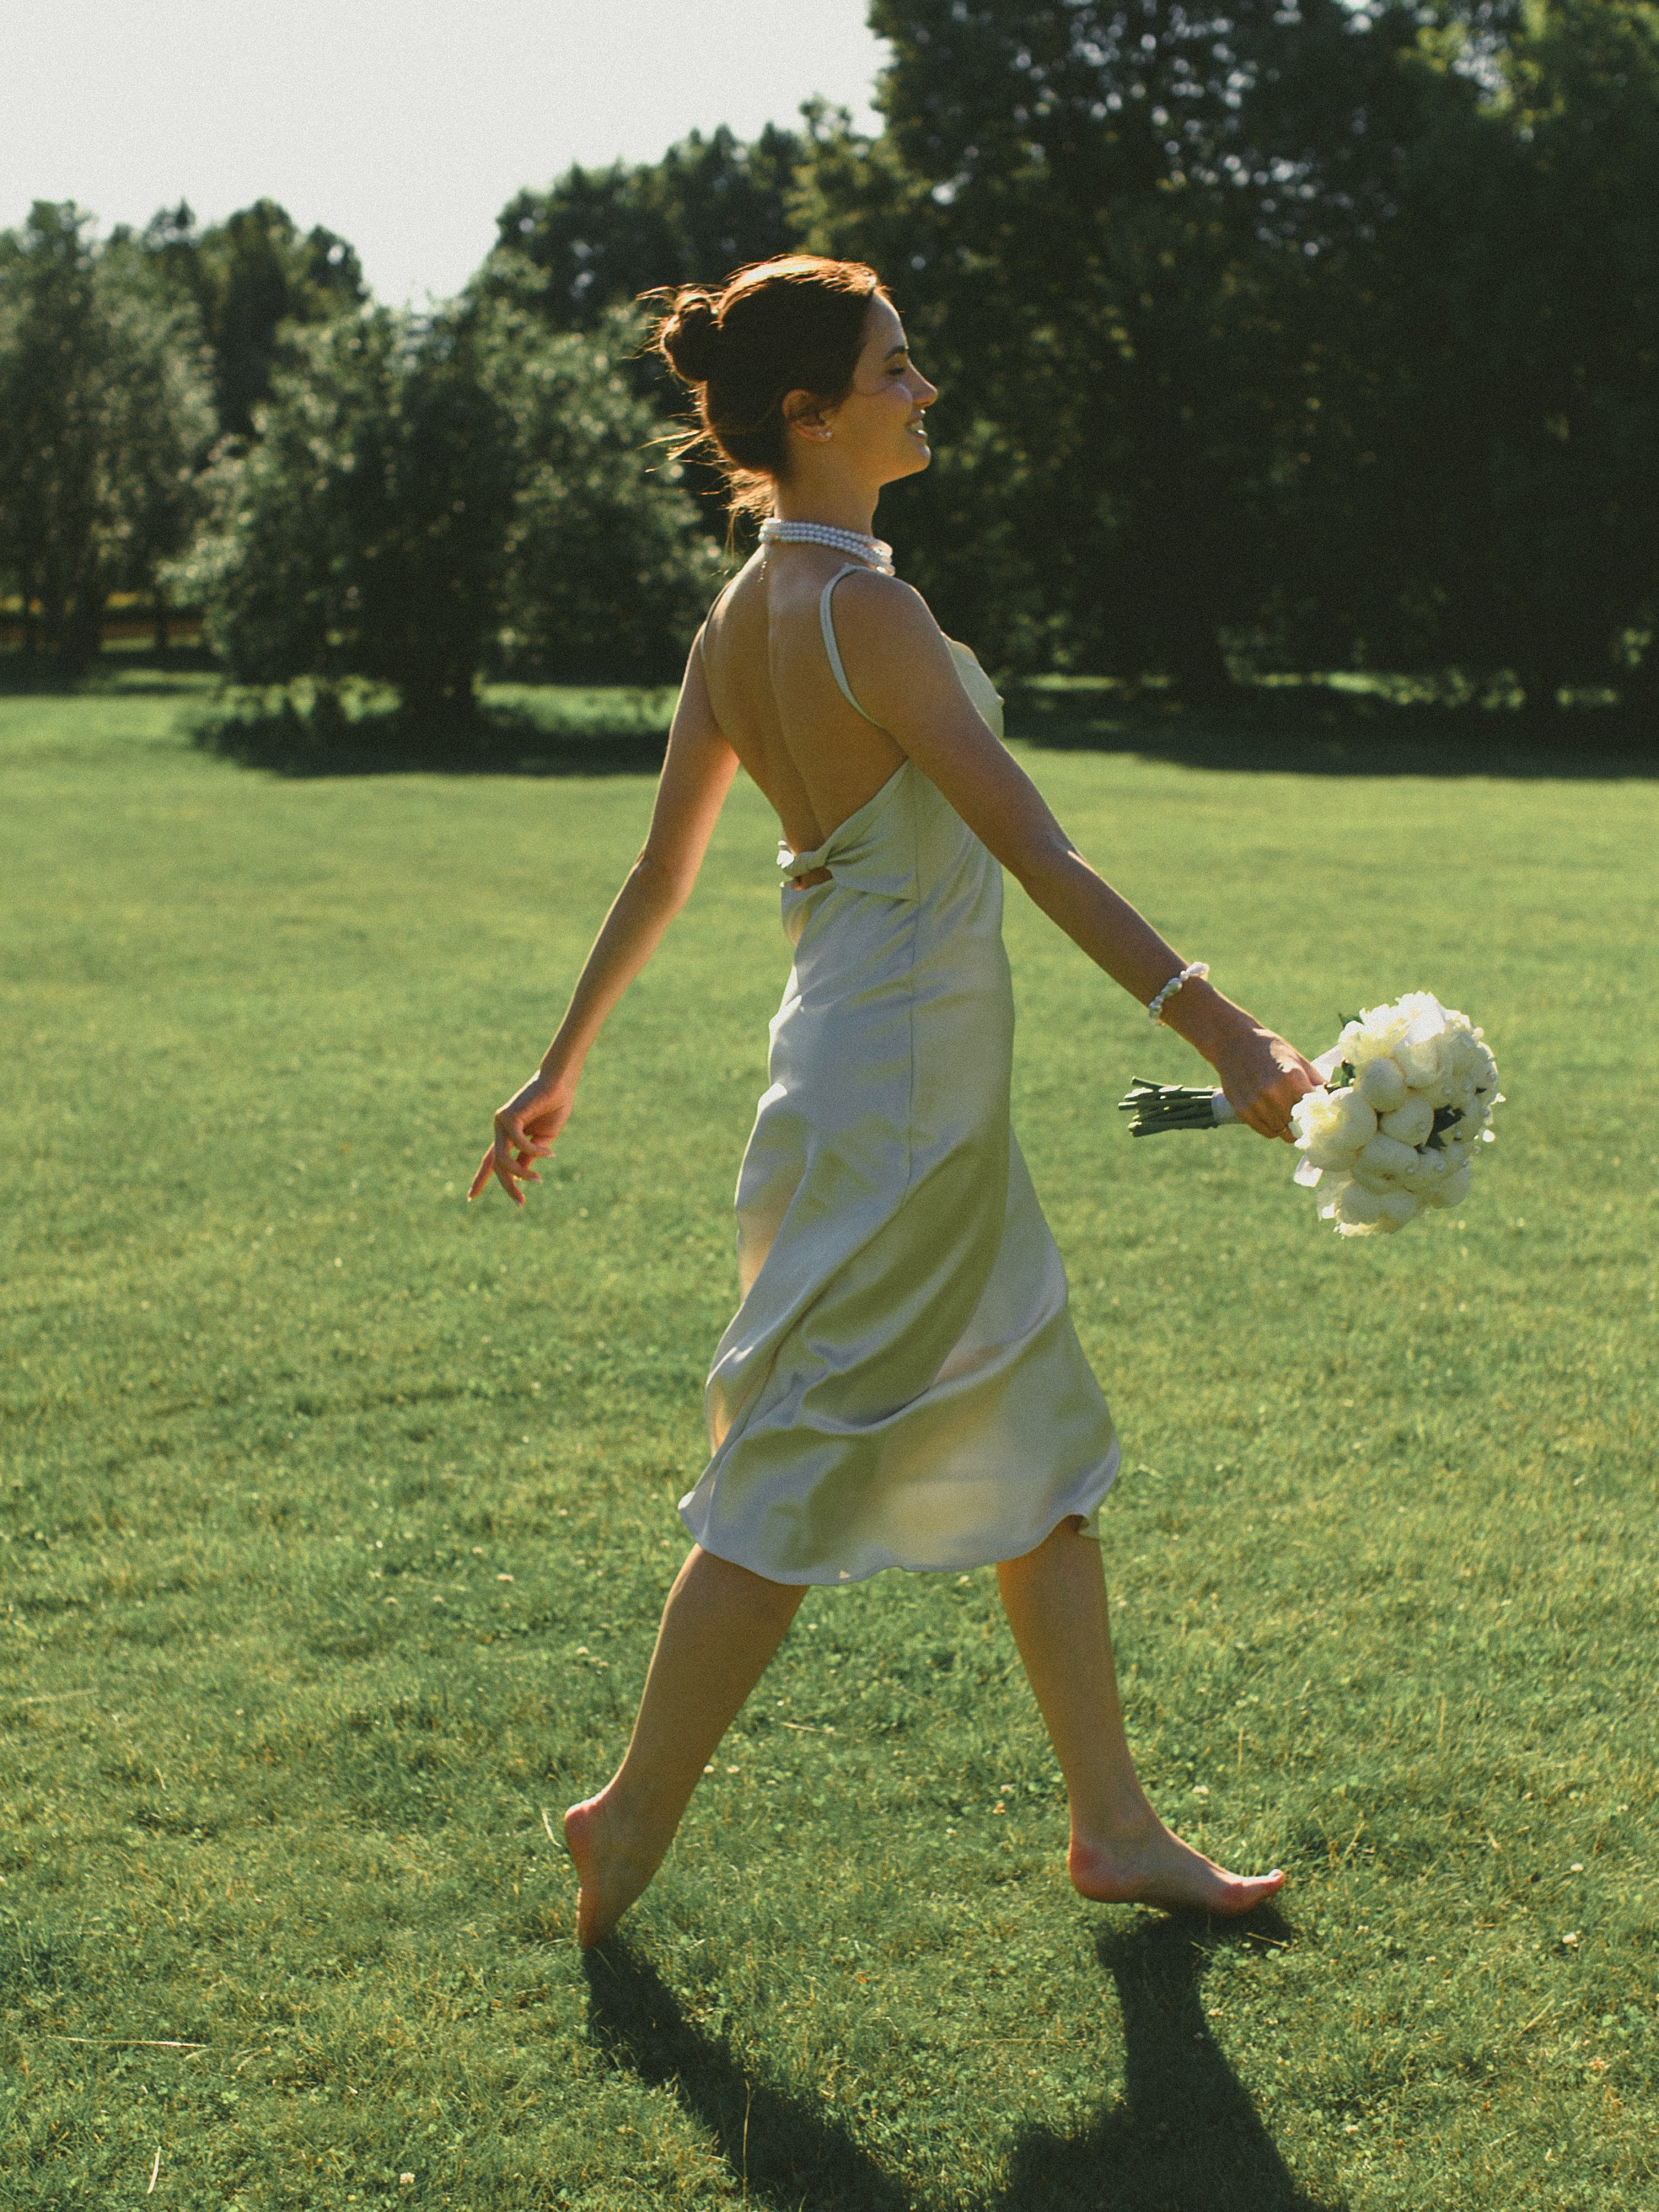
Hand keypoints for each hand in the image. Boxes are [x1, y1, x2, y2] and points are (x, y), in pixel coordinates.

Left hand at [467, 1069, 574, 1205]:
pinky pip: (519, 1143)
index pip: (490, 1161)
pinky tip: (548, 1152)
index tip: (470, 1196)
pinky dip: (534, 1151)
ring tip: (537, 1179)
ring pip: (502, 1158)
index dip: (481, 1179)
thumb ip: (529, 1157)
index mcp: (508, 1135)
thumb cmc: (554, 1108)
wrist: (560, 1085)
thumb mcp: (543, 1141)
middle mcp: (500, 1129)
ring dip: (520, 1173)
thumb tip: (520, 1178)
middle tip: (520, 1203)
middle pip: (496, 1165)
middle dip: (507, 1186)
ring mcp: (501, 1122)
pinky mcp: (508, 1116)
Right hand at [1210, 1024, 1323, 1141]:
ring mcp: (1256, 1103)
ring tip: (1288, 1117)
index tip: (1320, 1117)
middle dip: (1304, 1125)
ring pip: (1282, 1132)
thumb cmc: (1270, 1050)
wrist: (1233, 1042)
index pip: (1313, 1111)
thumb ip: (1316, 1081)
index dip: (1318, 1115)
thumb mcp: (1297, 1059)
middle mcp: (1273, 1092)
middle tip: (1305, 1121)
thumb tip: (1332, 1101)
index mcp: (1292, 1077)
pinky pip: (1267, 1132)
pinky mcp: (1242, 1110)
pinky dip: (1274, 1129)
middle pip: (1298, 1125)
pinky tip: (1274, 1118)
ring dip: (1288, 1128)